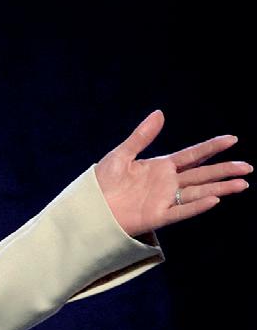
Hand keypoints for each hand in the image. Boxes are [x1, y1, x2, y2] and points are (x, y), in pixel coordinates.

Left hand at [94, 110, 251, 236]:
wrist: (89, 206)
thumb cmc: (102, 181)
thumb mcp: (122, 154)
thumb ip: (142, 136)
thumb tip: (160, 113)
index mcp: (160, 167)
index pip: (192, 155)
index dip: (211, 147)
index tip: (232, 139)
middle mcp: (167, 183)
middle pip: (202, 174)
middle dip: (224, 170)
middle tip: (248, 166)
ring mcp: (165, 200)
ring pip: (198, 192)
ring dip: (220, 188)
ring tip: (242, 183)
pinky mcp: (157, 216)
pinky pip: (181, 211)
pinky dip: (197, 206)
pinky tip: (214, 199)